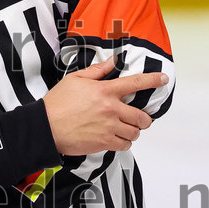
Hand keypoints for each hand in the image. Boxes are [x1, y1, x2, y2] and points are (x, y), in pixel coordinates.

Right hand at [43, 57, 166, 155]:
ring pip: (135, 132)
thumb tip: (112, 62)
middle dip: (143, 119)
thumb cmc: (57, 103)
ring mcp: (109, 127)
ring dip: (132, 131)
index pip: (135, 83)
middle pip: (142, 116)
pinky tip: (114, 138)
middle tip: (136, 118)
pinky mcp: (105, 142)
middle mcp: (111, 109)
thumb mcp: (74, 79)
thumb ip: (96, 71)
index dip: (152, 80)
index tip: (163, 79)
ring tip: (122, 129)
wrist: (45, 127)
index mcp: (104, 91)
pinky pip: (125, 145)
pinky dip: (123, 142)